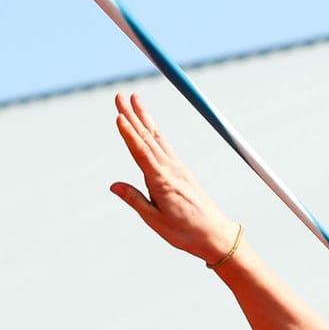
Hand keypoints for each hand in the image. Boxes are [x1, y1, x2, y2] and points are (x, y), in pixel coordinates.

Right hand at [109, 91, 240, 263]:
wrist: (215, 234)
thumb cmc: (184, 232)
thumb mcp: (155, 220)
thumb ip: (134, 200)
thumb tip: (114, 185)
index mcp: (161, 181)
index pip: (141, 152)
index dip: (129, 134)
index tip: (119, 116)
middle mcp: (170, 169)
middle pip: (147, 136)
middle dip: (132, 115)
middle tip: (119, 95)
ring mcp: (177, 166)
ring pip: (157, 136)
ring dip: (144, 116)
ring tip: (134, 99)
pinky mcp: (182, 169)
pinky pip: (165, 144)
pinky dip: (154, 130)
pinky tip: (150, 123)